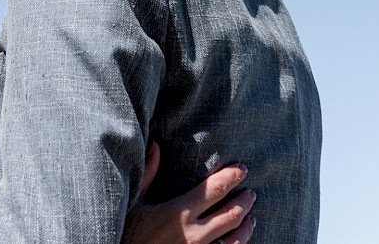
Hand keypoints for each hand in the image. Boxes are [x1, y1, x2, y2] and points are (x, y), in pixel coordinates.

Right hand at [122, 142, 256, 243]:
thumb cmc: (127, 235)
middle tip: (250, 192)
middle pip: (232, 214)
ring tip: (251, 217)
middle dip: (245, 200)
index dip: (233, 177)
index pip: (215, 189)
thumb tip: (155, 144)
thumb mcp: (132, 204)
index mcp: (178, 213)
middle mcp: (194, 234)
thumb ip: (147, 174)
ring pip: (236, 240)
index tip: (242, 169)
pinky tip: (238, 240)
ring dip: (247, 226)